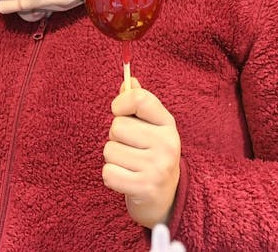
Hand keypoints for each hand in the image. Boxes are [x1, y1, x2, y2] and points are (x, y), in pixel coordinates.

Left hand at [103, 77, 180, 227]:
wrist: (165, 197)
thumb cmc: (152, 155)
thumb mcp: (151, 127)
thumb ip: (139, 104)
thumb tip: (129, 80)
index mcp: (168, 124)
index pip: (139, 99)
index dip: (120, 103)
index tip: (118, 111)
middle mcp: (167, 144)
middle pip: (117, 126)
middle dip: (116, 137)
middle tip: (130, 148)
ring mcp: (157, 167)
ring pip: (109, 150)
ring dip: (113, 159)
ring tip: (129, 165)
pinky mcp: (145, 187)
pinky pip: (108, 173)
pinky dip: (111, 177)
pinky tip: (126, 179)